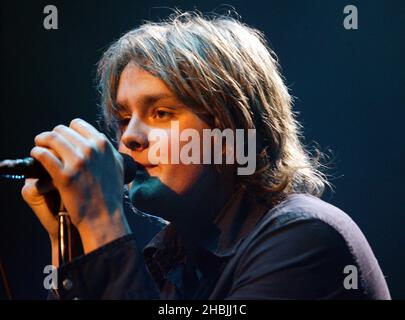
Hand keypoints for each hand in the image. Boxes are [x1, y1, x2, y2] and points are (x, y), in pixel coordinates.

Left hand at [22, 118, 129, 253]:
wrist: (105, 217)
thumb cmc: (110, 194)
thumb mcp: (118, 166)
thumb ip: (108, 151)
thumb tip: (98, 141)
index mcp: (103, 145)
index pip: (77, 124)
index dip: (68, 132)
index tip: (63, 140)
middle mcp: (91, 150)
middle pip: (62, 130)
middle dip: (53, 136)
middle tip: (48, 145)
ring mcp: (78, 162)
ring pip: (50, 138)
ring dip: (41, 141)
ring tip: (39, 147)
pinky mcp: (64, 176)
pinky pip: (43, 155)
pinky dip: (37, 153)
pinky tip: (36, 156)